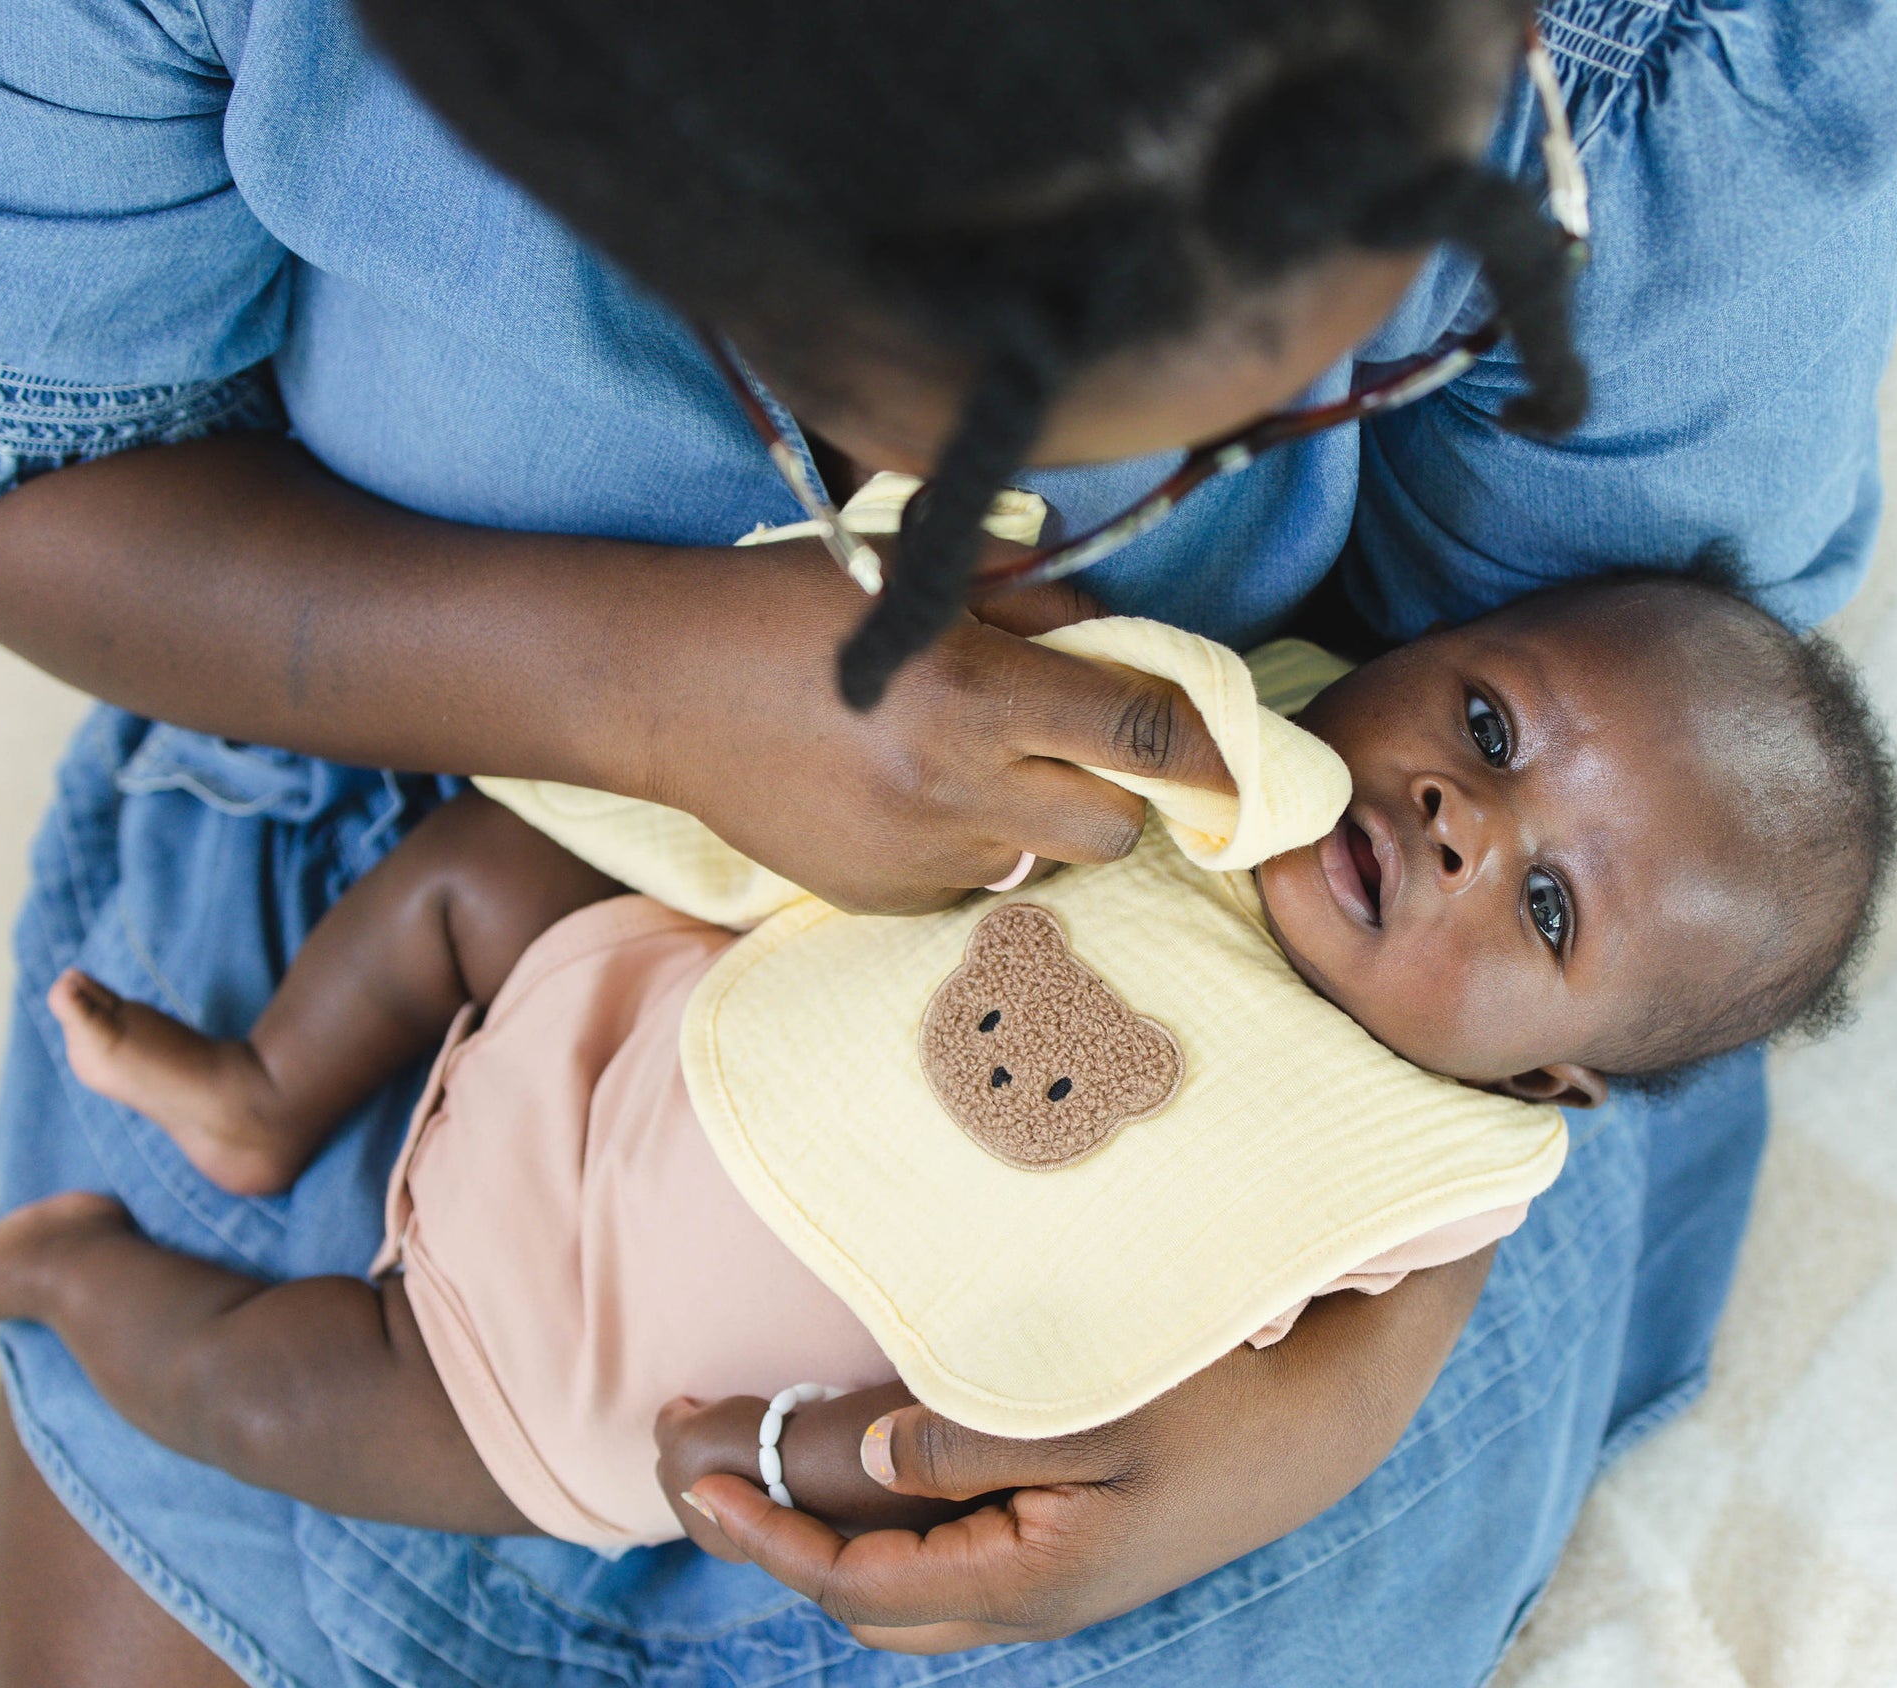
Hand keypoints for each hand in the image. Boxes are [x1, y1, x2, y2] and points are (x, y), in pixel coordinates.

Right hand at [633, 539, 1233, 912]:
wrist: (659, 687)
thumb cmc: (788, 608)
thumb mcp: (917, 578)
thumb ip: (1036, 607)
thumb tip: (1125, 642)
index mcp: (975, 694)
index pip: (1145, 734)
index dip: (1209, 749)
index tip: (1237, 759)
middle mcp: (956, 792)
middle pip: (1115, 830)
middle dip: (1120, 794)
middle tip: (1081, 751)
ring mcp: (915, 859)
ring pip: (1041, 864)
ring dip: (1038, 821)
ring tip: (972, 766)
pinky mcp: (877, 899)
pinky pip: (967, 886)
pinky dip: (966, 849)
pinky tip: (906, 799)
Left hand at [668, 1252, 1493, 1652]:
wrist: (1319, 1425)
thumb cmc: (1211, 1403)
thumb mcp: (1093, 1411)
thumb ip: (972, 1441)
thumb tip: (872, 1459)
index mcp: (1028, 1577)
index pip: (858, 1585)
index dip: (770, 1541)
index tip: (700, 1488)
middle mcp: (1032, 1600)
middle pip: (871, 1609)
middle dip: (784, 1555)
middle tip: (717, 1487)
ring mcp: (1055, 1584)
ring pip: (909, 1597)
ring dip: (832, 1548)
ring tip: (775, 1480)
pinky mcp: (1072, 1554)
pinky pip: (949, 1567)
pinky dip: (888, 1535)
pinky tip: (874, 1477)